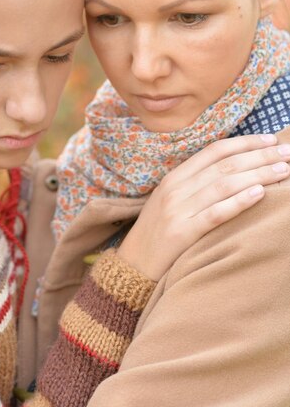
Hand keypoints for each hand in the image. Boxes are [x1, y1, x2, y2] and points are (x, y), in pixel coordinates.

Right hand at [117, 134, 289, 280]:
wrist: (132, 266)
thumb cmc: (159, 233)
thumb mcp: (171, 201)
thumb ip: (196, 185)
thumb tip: (235, 171)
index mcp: (174, 177)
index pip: (214, 151)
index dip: (244, 142)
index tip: (270, 139)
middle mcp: (176, 188)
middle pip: (224, 165)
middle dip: (259, 156)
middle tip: (287, 152)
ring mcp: (177, 210)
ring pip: (223, 185)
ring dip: (257, 175)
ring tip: (283, 171)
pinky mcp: (181, 233)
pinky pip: (214, 214)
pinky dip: (238, 202)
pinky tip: (259, 194)